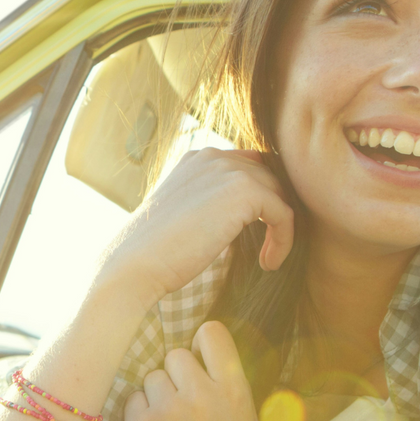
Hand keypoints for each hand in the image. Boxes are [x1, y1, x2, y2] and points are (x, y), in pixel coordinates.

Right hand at [98, 148, 293, 307]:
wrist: (135, 263)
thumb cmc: (154, 251)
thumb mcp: (183, 215)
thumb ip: (209, 203)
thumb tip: (237, 217)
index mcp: (196, 159)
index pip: (247, 165)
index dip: (259, 197)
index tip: (258, 230)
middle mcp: (213, 156)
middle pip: (267, 177)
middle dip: (273, 211)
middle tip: (269, 246)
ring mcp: (229, 170)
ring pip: (279, 194)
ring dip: (280, 228)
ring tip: (267, 259)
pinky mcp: (244, 191)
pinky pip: (284, 214)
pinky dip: (283, 241)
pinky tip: (267, 264)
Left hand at [124, 320, 262, 420]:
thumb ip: (227, 390)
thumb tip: (205, 360)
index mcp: (234, 392)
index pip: (213, 333)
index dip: (202, 341)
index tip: (199, 355)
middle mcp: (202, 394)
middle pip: (176, 354)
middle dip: (177, 374)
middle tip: (181, 402)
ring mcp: (168, 408)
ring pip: (152, 377)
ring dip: (156, 394)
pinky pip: (133, 399)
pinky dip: (139, 413)